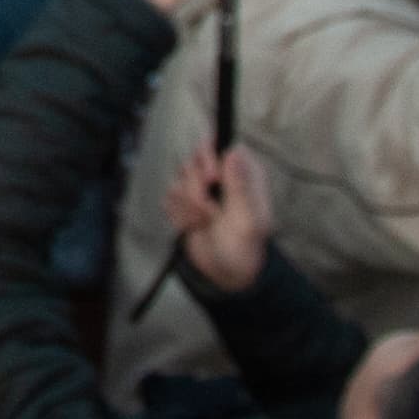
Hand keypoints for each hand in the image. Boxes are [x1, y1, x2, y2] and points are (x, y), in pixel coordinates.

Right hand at [162, 142, 276, 295]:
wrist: (225, 273)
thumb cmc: (244, 248)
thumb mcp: (248, 220)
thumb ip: (241, 186)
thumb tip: (235, 151)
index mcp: (242, 174)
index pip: (218, 144)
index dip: (209, 158)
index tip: (211, 179)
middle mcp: (221, 177)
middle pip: (193, 159)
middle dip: (196, 188)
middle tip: (210, 209)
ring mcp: (202, 189)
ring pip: (178, 178)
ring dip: (189, 206)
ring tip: (205, 222)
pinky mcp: (185, 202)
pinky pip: (169, 196)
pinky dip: (179, 215)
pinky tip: (194, 226)